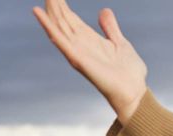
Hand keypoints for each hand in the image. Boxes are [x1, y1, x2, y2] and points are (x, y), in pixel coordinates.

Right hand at [33, 0, 146, 123]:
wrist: (134, 91)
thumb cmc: (129, 72)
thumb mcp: (120, 42)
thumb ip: (110, 28)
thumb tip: (104, 10)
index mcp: (90, 40)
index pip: (72, 19)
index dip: (63, 6)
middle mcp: (81, 45)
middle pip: (63, 21)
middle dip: (55, 5)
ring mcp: (77, 51)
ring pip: (59, 26)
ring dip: (50, 11)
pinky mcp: (77, 59)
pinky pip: (60, 40)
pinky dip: (48, 26)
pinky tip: (38, 13)